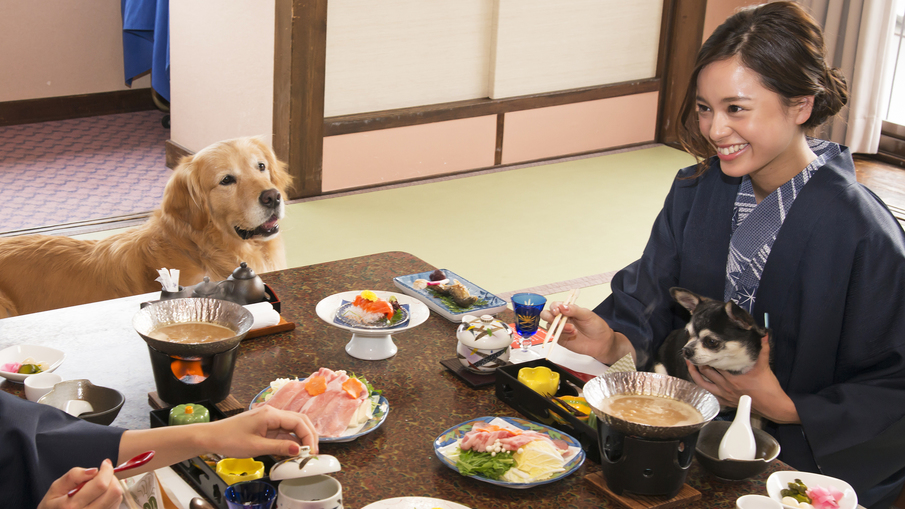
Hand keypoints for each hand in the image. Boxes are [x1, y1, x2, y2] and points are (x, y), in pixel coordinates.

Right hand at [38, 459, 122, 508]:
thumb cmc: (53, 505)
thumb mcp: (56, 487)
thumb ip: (74, 475)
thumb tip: (94, 470)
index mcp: (72, 505)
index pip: (100, 484)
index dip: (106, 470)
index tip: (105, 463)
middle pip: (114, 491)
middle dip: (111, 478)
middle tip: (101, 475)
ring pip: (118, 497)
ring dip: (112, 486)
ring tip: (98, 486)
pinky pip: (116, 504)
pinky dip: (112, 496)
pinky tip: (100, 495)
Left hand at [205, 405, 319, 456]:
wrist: (211, 437)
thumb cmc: (230, 439)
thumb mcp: (256, 447)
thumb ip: (279, 448)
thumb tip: (299, 450)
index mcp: (271, 414)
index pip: (298, 422)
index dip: (308, 437)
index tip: (311, 452)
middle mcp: (273, 413)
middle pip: (299, 421)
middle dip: (309, 436)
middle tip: (313, 452)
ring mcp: (269, 419)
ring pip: (292, 427)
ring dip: (300, 439)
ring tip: (304, 455)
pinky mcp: (266, 426)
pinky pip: (283, 432)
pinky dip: (290, 441)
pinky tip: (292, 452)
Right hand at [540, 302, 635, 364]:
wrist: (601, 342)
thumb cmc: (596, 326)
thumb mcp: (587, 315)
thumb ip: (574, 310)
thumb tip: (562, 306)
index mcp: (568, 310)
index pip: (555, 305)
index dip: (553, 307)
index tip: (557, 310)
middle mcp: (562, 318)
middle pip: (547, 315)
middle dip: (549, 316)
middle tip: (557, 319)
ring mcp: (560, 329)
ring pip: (550, 326)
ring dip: (559, 326)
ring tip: (573, 329)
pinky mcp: (561, 339)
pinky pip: (555, 336)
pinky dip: (563, 334)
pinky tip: (573, 334)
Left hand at [686, 335, 799, 423]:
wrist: (773, 406)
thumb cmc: (768, 387)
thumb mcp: (764, 366)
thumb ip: (763, 349)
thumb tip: (764, 334)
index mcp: (733, 376)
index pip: (715, 362)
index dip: (707, 353)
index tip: (701, 346)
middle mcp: (726, 385)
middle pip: (706, 371)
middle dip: (699, 361)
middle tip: (693, 353)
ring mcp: (724, 394)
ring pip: (703, 383)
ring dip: (695, 373)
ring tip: (690, 364)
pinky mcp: (725, 402)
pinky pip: (708, 395)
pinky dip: (702, 387)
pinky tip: (698, 381)